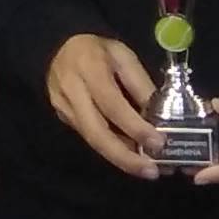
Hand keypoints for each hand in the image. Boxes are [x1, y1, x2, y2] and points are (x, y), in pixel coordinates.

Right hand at [44, 33, 158, 178]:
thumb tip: (160, 117)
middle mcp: (72, 92)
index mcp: (89, 69)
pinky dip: (112, 148)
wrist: (58, 47)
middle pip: (97, 133)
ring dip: (121, 158)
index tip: (158, 143)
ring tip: (146, 168)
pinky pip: (90, 137)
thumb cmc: (97, 50)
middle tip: (151, 172)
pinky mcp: (63, 118)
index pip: (112, 105)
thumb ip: (140, 84)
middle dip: (125, 157)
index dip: (135, 127)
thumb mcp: (123, 55)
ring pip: (92, 140)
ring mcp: (64, 108)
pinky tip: (130, 156)